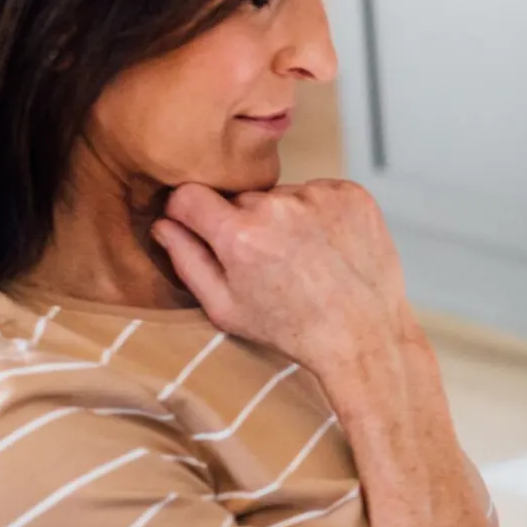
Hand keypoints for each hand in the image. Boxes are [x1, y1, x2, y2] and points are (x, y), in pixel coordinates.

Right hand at [151, 179, 412, 375]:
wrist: (364, 335)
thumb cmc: (293, 330)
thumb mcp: (226, 308)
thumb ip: (186, 261)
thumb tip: (162, 224)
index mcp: (240, 235)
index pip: (189, 196)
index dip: (191, 215)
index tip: (203, 230)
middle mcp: (278, 207)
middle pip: (241, 199)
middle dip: (245, 224)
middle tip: (269, 263)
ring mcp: (318, 196)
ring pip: (282, 196)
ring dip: (286, 219)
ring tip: (305, 259)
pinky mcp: (351, 194)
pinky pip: (318, 192)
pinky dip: (319, 214)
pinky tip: (327, 248)